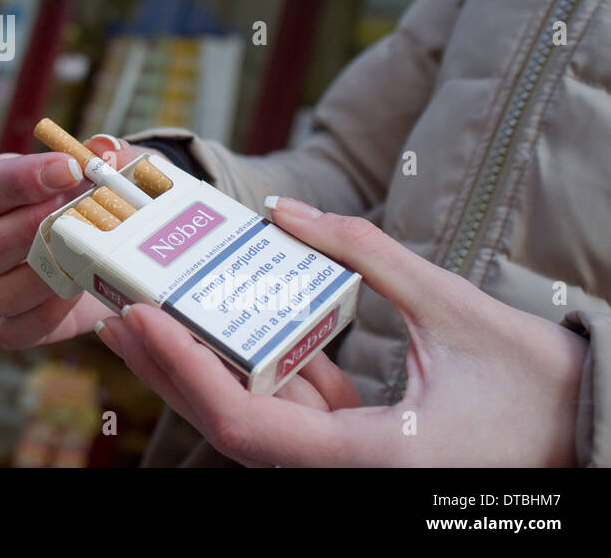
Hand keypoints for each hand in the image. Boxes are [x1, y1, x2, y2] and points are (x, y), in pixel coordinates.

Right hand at [0, 136, 143, 348]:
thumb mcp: (116, 167)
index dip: (27, 178)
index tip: (70, 169)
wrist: (125, 245)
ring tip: (83, 265)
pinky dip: (42, 319)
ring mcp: (2, 283)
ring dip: (42, 281)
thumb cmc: (106, 196)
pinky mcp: (22, 322)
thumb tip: (105, 149)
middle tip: (78, 220)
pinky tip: (75, 297)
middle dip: (33, 233)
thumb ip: (111, 154)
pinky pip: (12, 332)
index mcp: (1, 191)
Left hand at [95, 197, 587, 466]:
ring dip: (201, 364)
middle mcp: (344, 474)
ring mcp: (345, 463)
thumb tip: (289, 208)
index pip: (244, 426)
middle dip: (168, 366)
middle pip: (228, 423)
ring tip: (150, 308)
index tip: (141, 319)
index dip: (184, 371)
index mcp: (366, 459)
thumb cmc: (539, 385)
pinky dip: (257, 365)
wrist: (589, 430)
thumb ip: (366, 255)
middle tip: (117, 309)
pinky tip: (224, 319)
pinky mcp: (353, 443)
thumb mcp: (451, 309)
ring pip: (252, 416)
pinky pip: (290, 408)